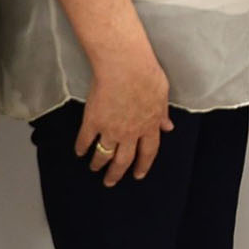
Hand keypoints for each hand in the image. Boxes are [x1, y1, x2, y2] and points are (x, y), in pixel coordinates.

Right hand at [76, 43, 173, 185]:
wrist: (125, 66)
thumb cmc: (147, 74)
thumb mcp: (162, 93)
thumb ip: (163, 113)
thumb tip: (168, 127)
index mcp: (149, 126)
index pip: (148, 152)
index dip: (143, 165)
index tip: (139, 174)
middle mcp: (130, 133)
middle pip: (124, 160)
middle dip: (117, 173)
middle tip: (111, 181)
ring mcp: (111, 129)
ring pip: (104, 154)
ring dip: (99, 164)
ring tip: (94, 168)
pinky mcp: (93, 121)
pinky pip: (85, 140)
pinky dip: (82, 148)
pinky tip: (79, 152)